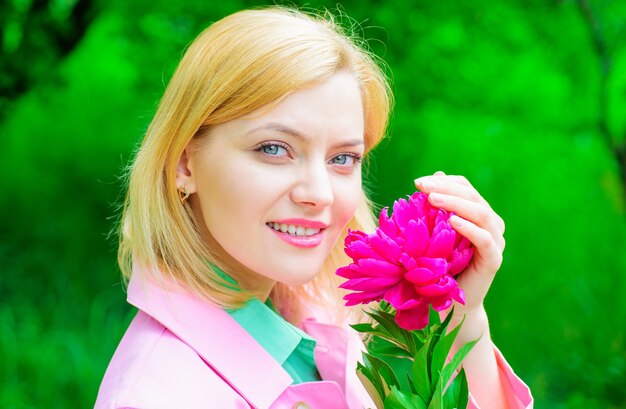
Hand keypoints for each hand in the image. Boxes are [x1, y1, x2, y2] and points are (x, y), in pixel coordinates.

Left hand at [414, 171, 505, 319]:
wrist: (452, 305)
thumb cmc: (439, 268)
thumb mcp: (434, 234)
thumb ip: (437, 208)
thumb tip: (434, 177)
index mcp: (477, 215)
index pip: (465, 188)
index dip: (444, 182)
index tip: (418, 182)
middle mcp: (491, 225)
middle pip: (472, 197)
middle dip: (445, 188)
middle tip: (421, 186)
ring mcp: (496, 242)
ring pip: (480, 213)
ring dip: (455, 203)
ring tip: (432, 199)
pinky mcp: (494, 260)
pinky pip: (484, 240)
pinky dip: (469, 228)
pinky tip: (452, 221)